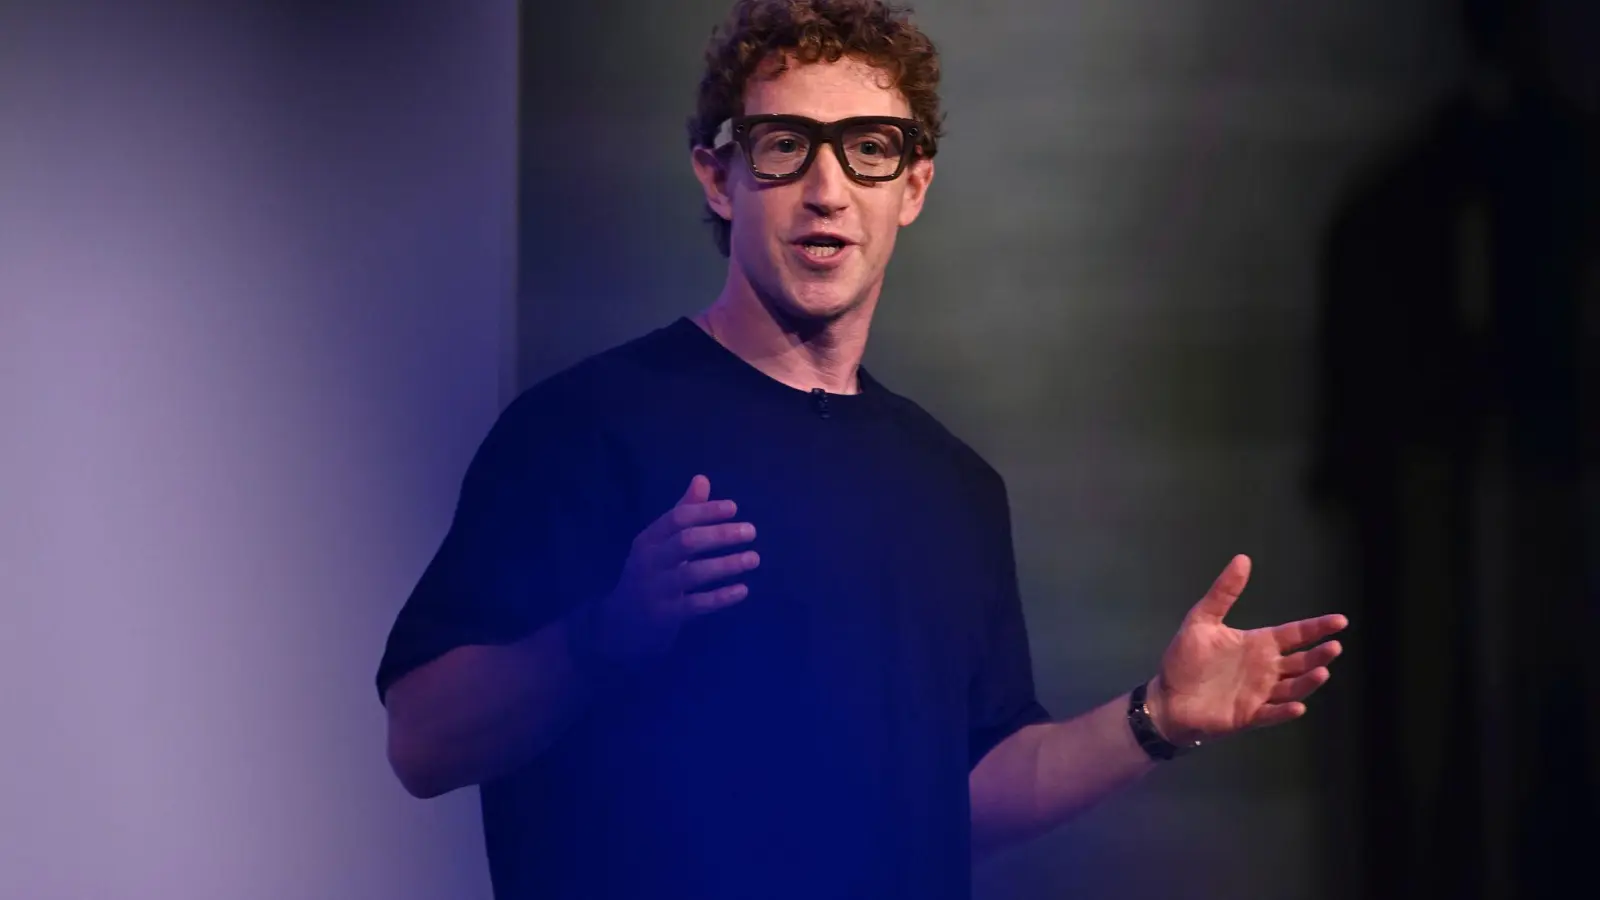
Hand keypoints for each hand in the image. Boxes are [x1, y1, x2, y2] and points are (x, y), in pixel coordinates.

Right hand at [586, 475, 759, 662]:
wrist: (621, 623)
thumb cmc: (649, 574)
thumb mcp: (659, 543)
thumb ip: (683, 512)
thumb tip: (702, 479)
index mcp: (648, 539)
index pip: (677, 518)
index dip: (706, 511)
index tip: (734, 508)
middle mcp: (649, 562)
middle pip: (686, 542)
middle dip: (721, 534)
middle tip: (751, 531)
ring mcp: (656, 590)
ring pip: (693, 574)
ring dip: (727, 565)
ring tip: (754, 559)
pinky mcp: (665, 615)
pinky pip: (697, 605)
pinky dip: (721, 598)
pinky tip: (743, 590)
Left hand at [1146, 555, 1346, 744]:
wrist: (1167, 696)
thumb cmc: (1185, 659)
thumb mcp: (1201, 620)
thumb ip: (1223, 593)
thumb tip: (1242, 558)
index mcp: (1258, 644)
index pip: (1294, 634)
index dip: (1317, 628)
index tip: (1340, 621)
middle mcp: (1265, 669)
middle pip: (1301, 661)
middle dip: (1319, 654)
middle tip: (1334, 646)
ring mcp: (1259, 694)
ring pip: (1293, 687)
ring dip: (1308, 681)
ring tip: (1322, 671)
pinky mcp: (1248, 715)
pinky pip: (1271, 713)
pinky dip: (1285, 710)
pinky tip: (1297, 705)